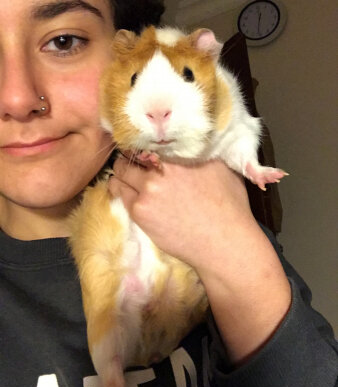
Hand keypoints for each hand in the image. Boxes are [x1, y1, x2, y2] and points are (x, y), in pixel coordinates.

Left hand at [109, 156, 253, 268]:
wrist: (223, 242)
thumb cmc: (229, 206)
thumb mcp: (220, 167)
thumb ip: (201, 152)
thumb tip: (192, 144)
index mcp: (175, 158)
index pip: (145, 144)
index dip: (141, 146)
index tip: (142, 150)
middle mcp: (157, 174)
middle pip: (127, 160)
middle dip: (127, 161)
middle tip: (130, 164)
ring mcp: (145, 195)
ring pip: (118, 178)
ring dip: (120, 176)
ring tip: (125, 178)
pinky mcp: (140, 214)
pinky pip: (120, 197)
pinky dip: (121, 191)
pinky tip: (126, 192)